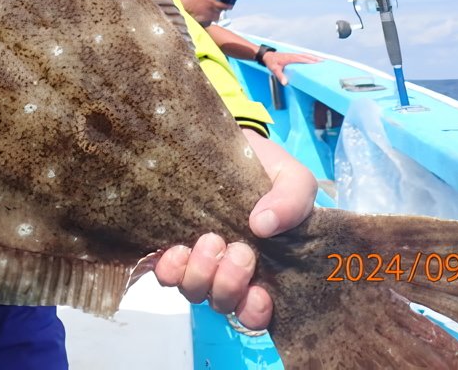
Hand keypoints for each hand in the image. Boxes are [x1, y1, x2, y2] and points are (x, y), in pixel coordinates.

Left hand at [153, 129, 316, 329]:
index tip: (258, 293)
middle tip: (239, 251)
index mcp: (264, 266)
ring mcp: (198, 261)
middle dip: (230, 284)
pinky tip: (177, 248)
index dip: (255, 312)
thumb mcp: (292, 178)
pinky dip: (170, 267)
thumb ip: (292, 200)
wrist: (228, 146)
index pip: (257, 311)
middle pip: (224, 303)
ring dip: (201, 274)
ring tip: (209, 241)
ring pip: (194, 291)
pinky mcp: (171, 245)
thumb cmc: (264, 168)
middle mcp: (229, 271)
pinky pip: (165, 272)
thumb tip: (263, 225)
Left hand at [262, 50, 321, 85]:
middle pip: (307, 56)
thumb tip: (285, 83)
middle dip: (316, 58)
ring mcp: (294, 55)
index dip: (310, 61)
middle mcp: (294, 55)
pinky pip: (304, 55)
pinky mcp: (293, 56)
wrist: (267, 56)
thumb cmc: (271, 62)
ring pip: (306, 55)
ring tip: (322, 60)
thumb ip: (280, 76)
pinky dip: (310, 57)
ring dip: (314, 57)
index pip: (302, 59)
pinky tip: (313, 59)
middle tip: (325, 61)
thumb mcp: (274, 69)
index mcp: (291, 58)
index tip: (318, 63)